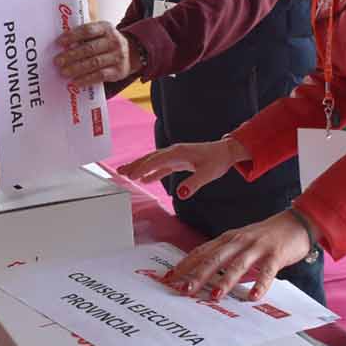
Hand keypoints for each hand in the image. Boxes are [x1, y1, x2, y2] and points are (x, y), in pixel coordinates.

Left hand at [54, 21, 140, 83]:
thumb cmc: (107, 42)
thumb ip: (85, 36)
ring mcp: (117, 56)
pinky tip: (76, 82)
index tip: (59, 42)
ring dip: (76, 68)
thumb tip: (62, 45)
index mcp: (106, 28)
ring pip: (94, 63)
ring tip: (64, 72)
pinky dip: (86, 79)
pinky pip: (100, 76)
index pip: (88, 30)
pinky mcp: (118, 71)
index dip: (72, 36)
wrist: (133, 53)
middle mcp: (114, 41)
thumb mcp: (101, 33)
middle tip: (57, 61)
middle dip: (71, 55)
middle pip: (89, 48)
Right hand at [118, 138, 249, 199]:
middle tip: (119, 172)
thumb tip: (181, 193)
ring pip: (153, 161)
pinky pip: (161, 167)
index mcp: (178, 153)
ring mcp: (175, 156)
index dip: (143, 167)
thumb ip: (194, 183)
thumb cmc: (217, 160)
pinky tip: (145, 179)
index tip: (132, 175)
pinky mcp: (178, 161)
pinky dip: (152, 172)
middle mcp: (174, 152)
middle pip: (150, 158)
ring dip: (139, 167)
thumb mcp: (208, 173)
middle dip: (134, 165)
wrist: (226, 152)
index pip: (156, 160)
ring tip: (125, 173)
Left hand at [164, 210, 313, 301]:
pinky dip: (260, 284)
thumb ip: (224, 253)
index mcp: (228, 239)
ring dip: (225, 281)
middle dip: (198, 275)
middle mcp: (239, 241)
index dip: (185, 264)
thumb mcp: (240, 241)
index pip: (202, 252)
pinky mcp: (276, 254)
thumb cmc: (266, 235)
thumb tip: (202, 271)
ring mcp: (257, 247)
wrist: (297, 222)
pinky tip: (253, 297)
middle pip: (214, 258)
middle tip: (184, 290)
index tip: (170, 278)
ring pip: (237, 265)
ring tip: (214, 296)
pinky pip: (267, 271)